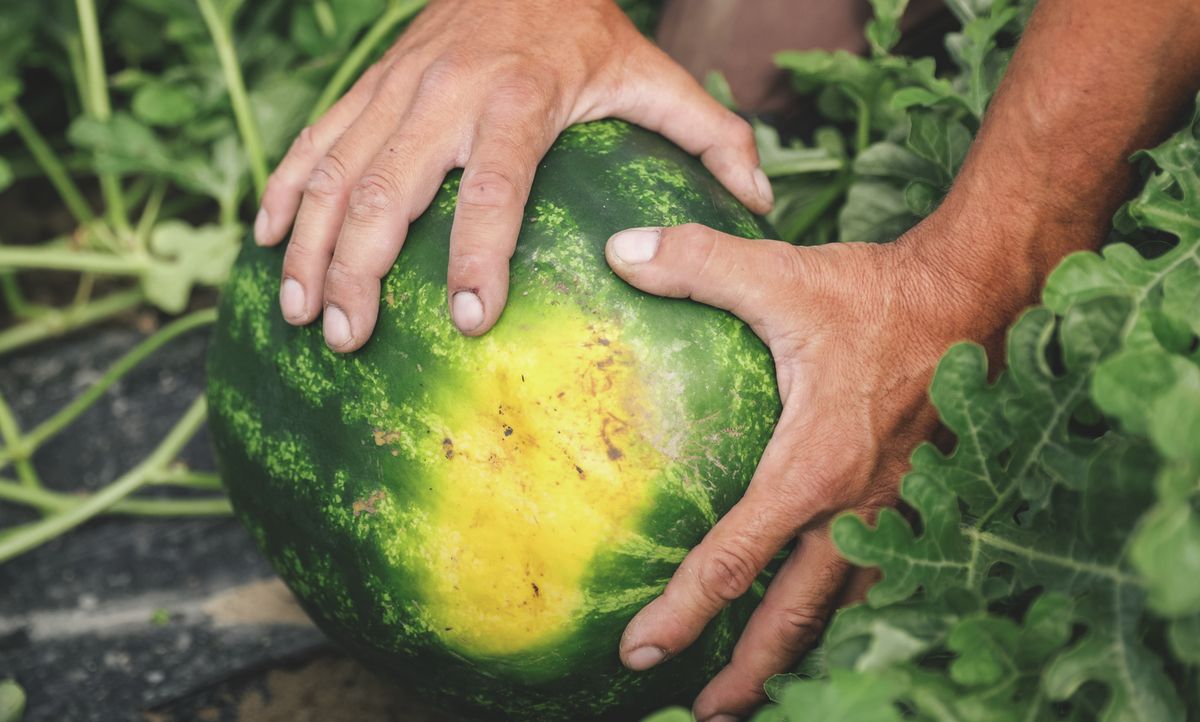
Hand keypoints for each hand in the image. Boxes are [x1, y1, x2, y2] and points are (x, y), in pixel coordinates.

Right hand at [255, 0, 773, 349]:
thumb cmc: (587, 31)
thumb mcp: (656, 75)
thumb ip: (712, 139)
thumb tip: (763, 207)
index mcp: (520, 100)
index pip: (493, 189)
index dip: (477, 257)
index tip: (467, 320)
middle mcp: (447, 94)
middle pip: (386, 191)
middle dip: (358, 271)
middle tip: (347, 339)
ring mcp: (397, 87)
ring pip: (335, 171)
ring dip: (309, 245)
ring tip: (299, 312)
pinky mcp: (369, 84)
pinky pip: (314, 139)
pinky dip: (284, 189)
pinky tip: (268, 241)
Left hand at [605, 217, 1029, 720]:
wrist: (979, 298)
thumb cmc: (879, 296)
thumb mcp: (782, 274)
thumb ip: (697, 264)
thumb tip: (619, 253)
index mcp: (812, 469)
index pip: (735, 559)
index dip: (684, 612)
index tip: (639, 653)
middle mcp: (854, 508)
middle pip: (793, 616)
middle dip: (747, 672)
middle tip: (703, 711)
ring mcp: (891, 513)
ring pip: (839, 607)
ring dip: (796, 651)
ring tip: (757, 686)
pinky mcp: (914, 502)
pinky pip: (872, 576)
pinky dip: (838, 610)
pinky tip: (820, 613)